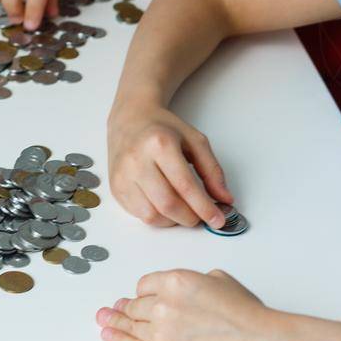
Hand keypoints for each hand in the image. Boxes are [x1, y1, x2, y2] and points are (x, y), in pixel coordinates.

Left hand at [96, 269, 285, 340]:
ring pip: (131, 326)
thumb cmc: (248, 316)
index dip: (143, 292)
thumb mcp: (220, 280)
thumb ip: (194, 280)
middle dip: (125, 308)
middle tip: (113, 308)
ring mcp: (161, 335)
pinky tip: (108, 336)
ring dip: (115, 322)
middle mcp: (163, 306)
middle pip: (135, 306)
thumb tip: (185, 289)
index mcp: (175, 282)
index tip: (137, 296)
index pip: (146, 285)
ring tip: (105, 319)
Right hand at [107, 105, 232, 228]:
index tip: (218, 220)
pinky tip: (165, 206)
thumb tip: (225, 199)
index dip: (204, 208)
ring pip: (151, 215)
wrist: (130, 119)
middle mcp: (137, 160)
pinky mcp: (115, 187)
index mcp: (159, 143)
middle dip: (190, 218)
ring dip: (173, 221)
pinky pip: (139, 215)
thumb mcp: (195, 141)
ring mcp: (123, 175)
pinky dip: (157, 217)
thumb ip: (212, 170)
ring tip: (183, 210)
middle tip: (201, 217)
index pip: (185, 186)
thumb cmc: (163, 129)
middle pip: (167, 204)